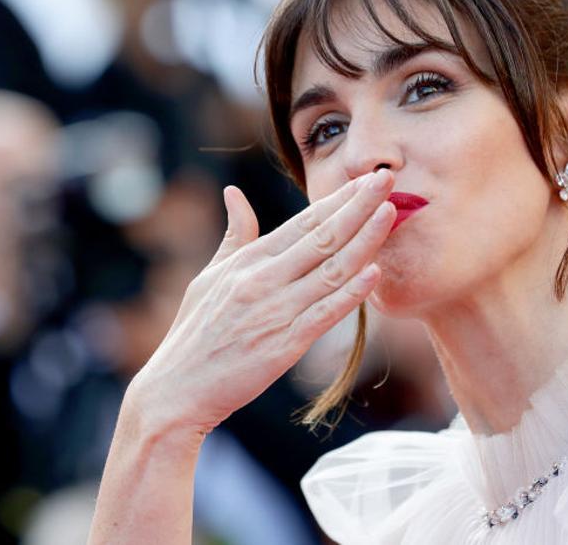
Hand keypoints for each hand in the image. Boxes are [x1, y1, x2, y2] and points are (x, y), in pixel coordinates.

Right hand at [126, 169, 396, 436]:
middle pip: (321, 237)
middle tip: (387, 178)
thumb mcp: (209, 276)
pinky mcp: (285, 344)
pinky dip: (351, 292)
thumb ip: (234, 236)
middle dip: (358, 206)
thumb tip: (234, 193)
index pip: (302, 222)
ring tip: (391, 214)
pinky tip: (374, 273)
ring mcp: (275, 311)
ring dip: (364, 240)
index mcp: (247, 261)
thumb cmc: (193, 333)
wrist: (177, 388)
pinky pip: (325, 313)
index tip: (364, 180)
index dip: (336, 199)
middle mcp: (263, 279)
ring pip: (330, 269)